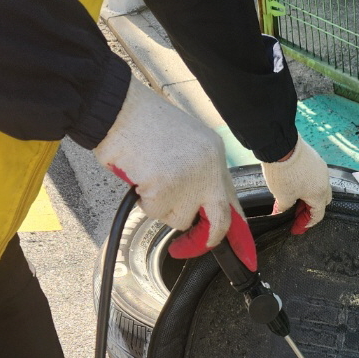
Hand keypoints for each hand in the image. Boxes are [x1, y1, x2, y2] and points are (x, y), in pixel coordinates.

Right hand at [93, 79, 238, 255]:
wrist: (118, 106)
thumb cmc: (143, 121)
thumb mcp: (184, 143)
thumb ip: (198, 172)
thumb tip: (201, 208)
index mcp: (215, 154)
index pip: (233, 201)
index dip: (235, 230)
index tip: (240, 251)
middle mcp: (208, 168)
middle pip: (219, 220)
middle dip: (205, 239)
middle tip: (188, 247)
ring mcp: (189, 179)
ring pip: (180, 218)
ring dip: (162, 207)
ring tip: (150, 178)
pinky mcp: (165, 188)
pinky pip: (154, 211)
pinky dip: (143, 201)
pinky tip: (139, 176)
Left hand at [261, 137, 332, 234]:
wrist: (280, 145)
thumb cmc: (283, 173)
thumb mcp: (282, 196)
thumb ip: (284, 208)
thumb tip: (281, 212)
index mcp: (319, 194)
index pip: (318, 215)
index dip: (306, 224)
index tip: (296, 227)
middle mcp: (324, 182)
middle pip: (322, 201)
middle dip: (310, 209)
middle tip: (296, 213)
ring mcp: (321, 169)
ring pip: (320, 187)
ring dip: (309, 195)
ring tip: (295, 197)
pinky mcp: (315, 158)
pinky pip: (316, 176)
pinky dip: (308, 183)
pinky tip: (296, 183)